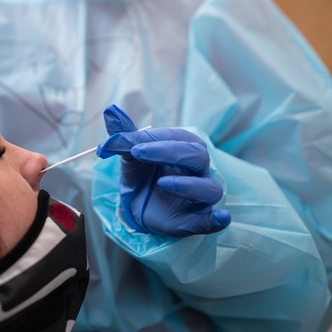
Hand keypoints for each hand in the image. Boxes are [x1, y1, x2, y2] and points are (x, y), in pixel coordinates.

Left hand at [96, 105, 230, 236]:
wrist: (137, 204)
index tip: (128, 143)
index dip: (154, 140)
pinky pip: (212, 220)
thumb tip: (110, 111)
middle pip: (197, 156)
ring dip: (189, 186)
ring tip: (163, 183)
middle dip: (169, 152)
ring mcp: (200, 196)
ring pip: (209, 188)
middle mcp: (198, 170)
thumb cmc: (141, 173)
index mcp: (185, 147)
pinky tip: (221, 218)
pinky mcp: (197, 219)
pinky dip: (217, 220)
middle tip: (137, 153)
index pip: (177, 138)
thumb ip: (123, 135)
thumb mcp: (130, 154)